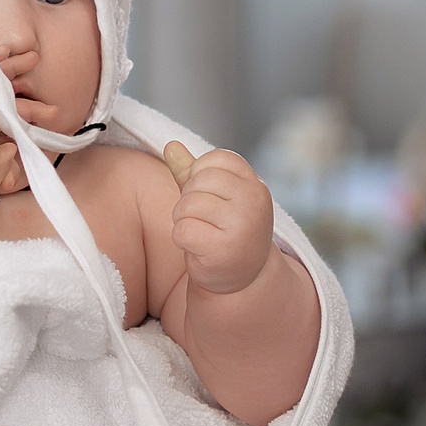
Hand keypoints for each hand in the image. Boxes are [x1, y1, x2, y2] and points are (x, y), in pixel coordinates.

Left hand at [167, 146, 275, 294]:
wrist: (243, 279)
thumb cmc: (225, 232)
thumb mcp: (214, 198)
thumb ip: (191, 172)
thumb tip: (171, 146)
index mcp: (255, 184)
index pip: (215, 159)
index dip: (200, 177)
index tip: (211, 199)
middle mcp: (254, 201)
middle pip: (198, 182)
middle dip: (189, 201)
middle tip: (204, 221)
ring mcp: (242, 224)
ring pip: (186, 205)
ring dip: (183, 221)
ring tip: (202, 234)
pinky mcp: (223, 248)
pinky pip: (182, 230)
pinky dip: (182, 240)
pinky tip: (198, 249)